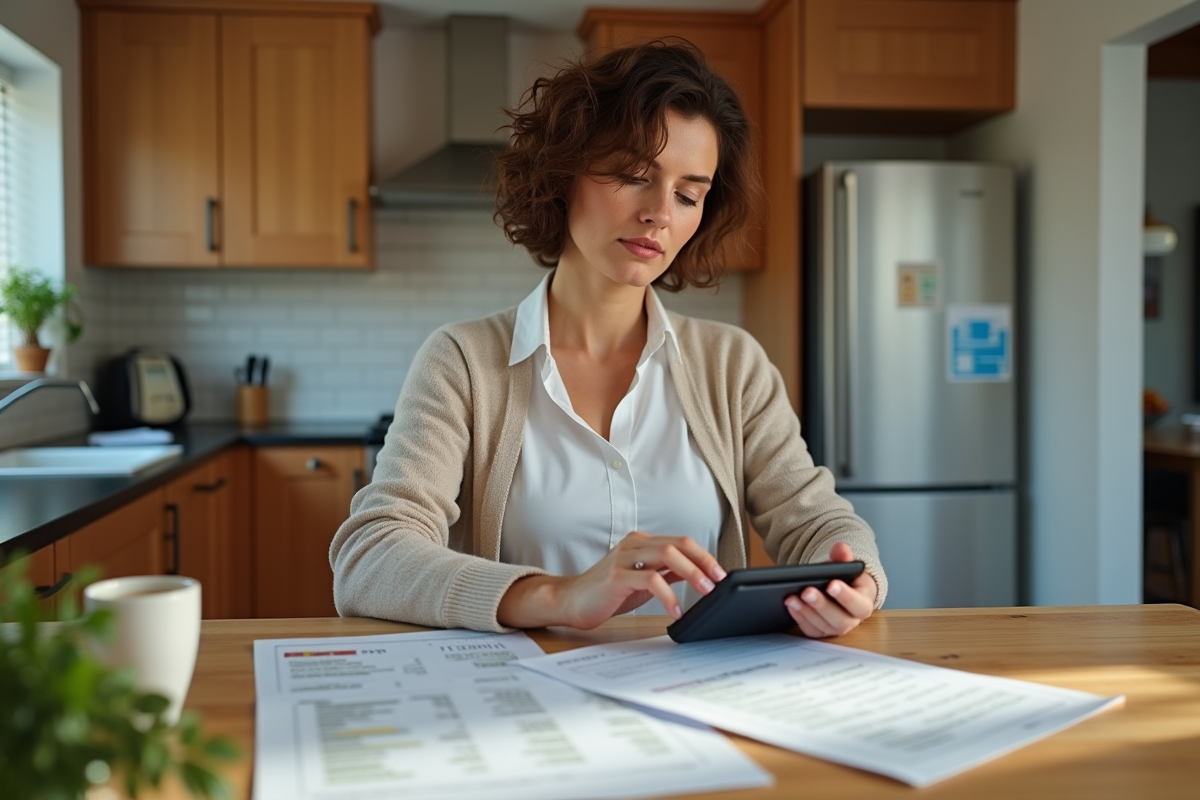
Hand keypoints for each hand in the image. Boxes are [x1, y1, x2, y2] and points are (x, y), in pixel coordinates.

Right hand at [497, 531, 726, 629]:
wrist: (570, 601)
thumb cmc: (605, 592)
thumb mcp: (642, 580)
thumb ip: (665, 573)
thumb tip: (696, 575)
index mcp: (641, 543)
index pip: (680, 542)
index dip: (704, 556)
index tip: (721, 573)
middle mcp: (634, 544)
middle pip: (678, 544)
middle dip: (703, 562)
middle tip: (719, 581)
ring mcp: (624, 558)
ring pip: (667, 555)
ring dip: (692, 573)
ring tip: (705, 592)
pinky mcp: (616, 576)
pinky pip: (650, 579)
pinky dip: (668, 595)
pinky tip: (676, 610)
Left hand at [784, 542, 877, 637]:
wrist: (842, 591)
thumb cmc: (846, 579)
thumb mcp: (846, 566)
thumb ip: (844, 557)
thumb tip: (841, 547)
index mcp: (864, 604)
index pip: (859, 605)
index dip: (846, 596)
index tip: (831, 584)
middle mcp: (852, 620)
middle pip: (840, 620)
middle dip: (821, 605)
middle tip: (806, 591)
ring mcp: (836, 628)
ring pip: (823, 626)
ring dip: (806, 612)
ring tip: (791, 598)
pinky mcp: (821, 631)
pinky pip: (811, 630)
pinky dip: (799, 619)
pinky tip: (790, 606)